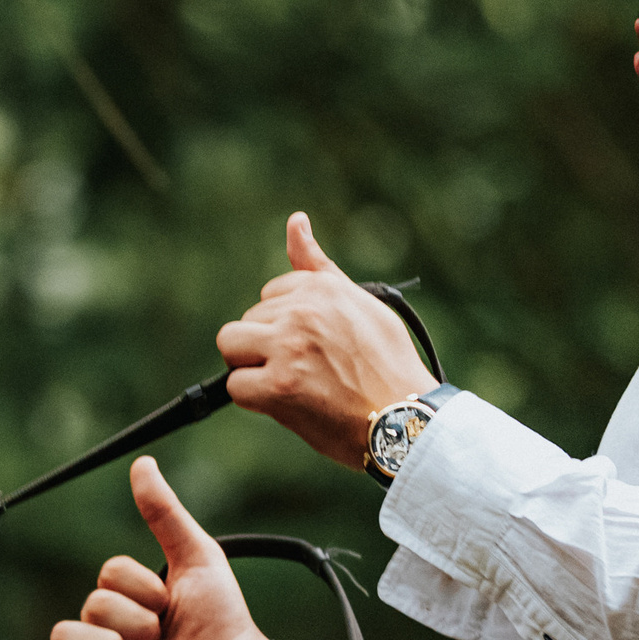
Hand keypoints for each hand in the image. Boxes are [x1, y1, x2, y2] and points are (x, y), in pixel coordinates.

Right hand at [49, 456, 269, 639]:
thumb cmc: (222, 617)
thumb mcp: (195, 555)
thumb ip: (164, 513)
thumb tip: (142, 463)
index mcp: (124, 601)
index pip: (106, 578)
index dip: (141, 587)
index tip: (172, 603)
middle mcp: (109, 633)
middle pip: (90, 606)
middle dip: (137, 617)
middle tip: (165, 633)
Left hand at [215, 212, 438, 469]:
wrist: (406, 419)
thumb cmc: (389, 367)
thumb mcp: (363, 304)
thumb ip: (319, 267)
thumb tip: (295, 220)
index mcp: (322, 288)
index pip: (272, 294)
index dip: (286, 326)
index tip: (313, 347)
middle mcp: (302, 310)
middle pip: (248, 321)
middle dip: (267, 346)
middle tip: (305, 372)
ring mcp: (287, 347)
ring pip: (232, 345)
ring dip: (251, 367)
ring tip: (289, 384)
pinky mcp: (278, 386)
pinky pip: (235, 385)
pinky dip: (253, 398)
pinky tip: (285, 403)